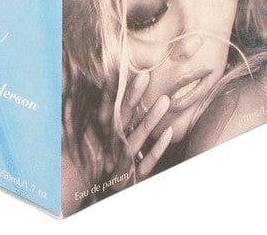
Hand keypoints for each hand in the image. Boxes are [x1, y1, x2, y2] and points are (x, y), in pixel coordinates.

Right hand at [98, 71, 173, 192]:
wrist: (98, 198)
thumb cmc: (104, 164)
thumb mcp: (104, 139)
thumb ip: (106, 114)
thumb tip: (109, 84)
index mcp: (103, 136)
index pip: (109, 109)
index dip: (116, 90)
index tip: (126, 68)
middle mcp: (109, 148)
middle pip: (121, 119)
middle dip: (132, 97)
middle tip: (145, 75)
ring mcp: (121, 164)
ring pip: (134, 140)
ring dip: (149, 120)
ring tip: (164, 100)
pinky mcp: (132, 179)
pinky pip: (145, 164)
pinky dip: (156, 149)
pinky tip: (167, 133)